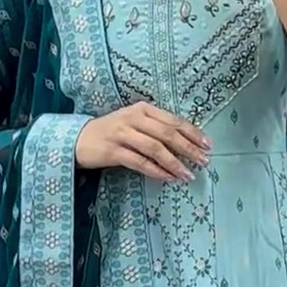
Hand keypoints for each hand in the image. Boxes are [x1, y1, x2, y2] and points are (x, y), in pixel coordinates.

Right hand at [75, 102, 210, 181]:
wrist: (78, 138)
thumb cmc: (111, 132)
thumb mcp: (134, 123)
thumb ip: (155, 129)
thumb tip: (184, 143)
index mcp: (142, 109)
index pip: (173, 121)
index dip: (192, 133)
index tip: (207, 145)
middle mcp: (134, 118)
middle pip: (167, 134)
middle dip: (188, 149)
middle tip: (203, 161)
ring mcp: (122, 134)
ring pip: (156, 148)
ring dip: (174, 163)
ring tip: (188, 175)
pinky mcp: (113, 151)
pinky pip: (139, 162)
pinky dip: (156, 170)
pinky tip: (168, 178)